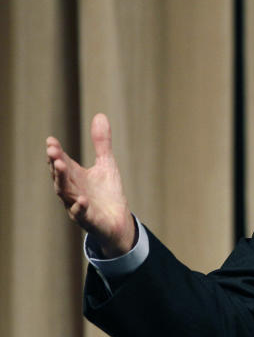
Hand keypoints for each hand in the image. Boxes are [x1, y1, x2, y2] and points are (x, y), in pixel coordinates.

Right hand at [47, 114, 134, 257]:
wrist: (119, 221)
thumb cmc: (108, 193)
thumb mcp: (107, 164)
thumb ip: (101, 143)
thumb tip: (99, 115)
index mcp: (75, 177)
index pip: (61, 162)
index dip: (56, 153)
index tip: (51, 140)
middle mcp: (73, 190)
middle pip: (60, 176)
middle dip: (56, 164)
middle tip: (52, 151)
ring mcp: (78, 206)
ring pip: (66, 193)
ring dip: (62, 181)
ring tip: (60, 166)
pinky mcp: (89, 219)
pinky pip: (81, 214)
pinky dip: (80, 207)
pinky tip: (82, 200)